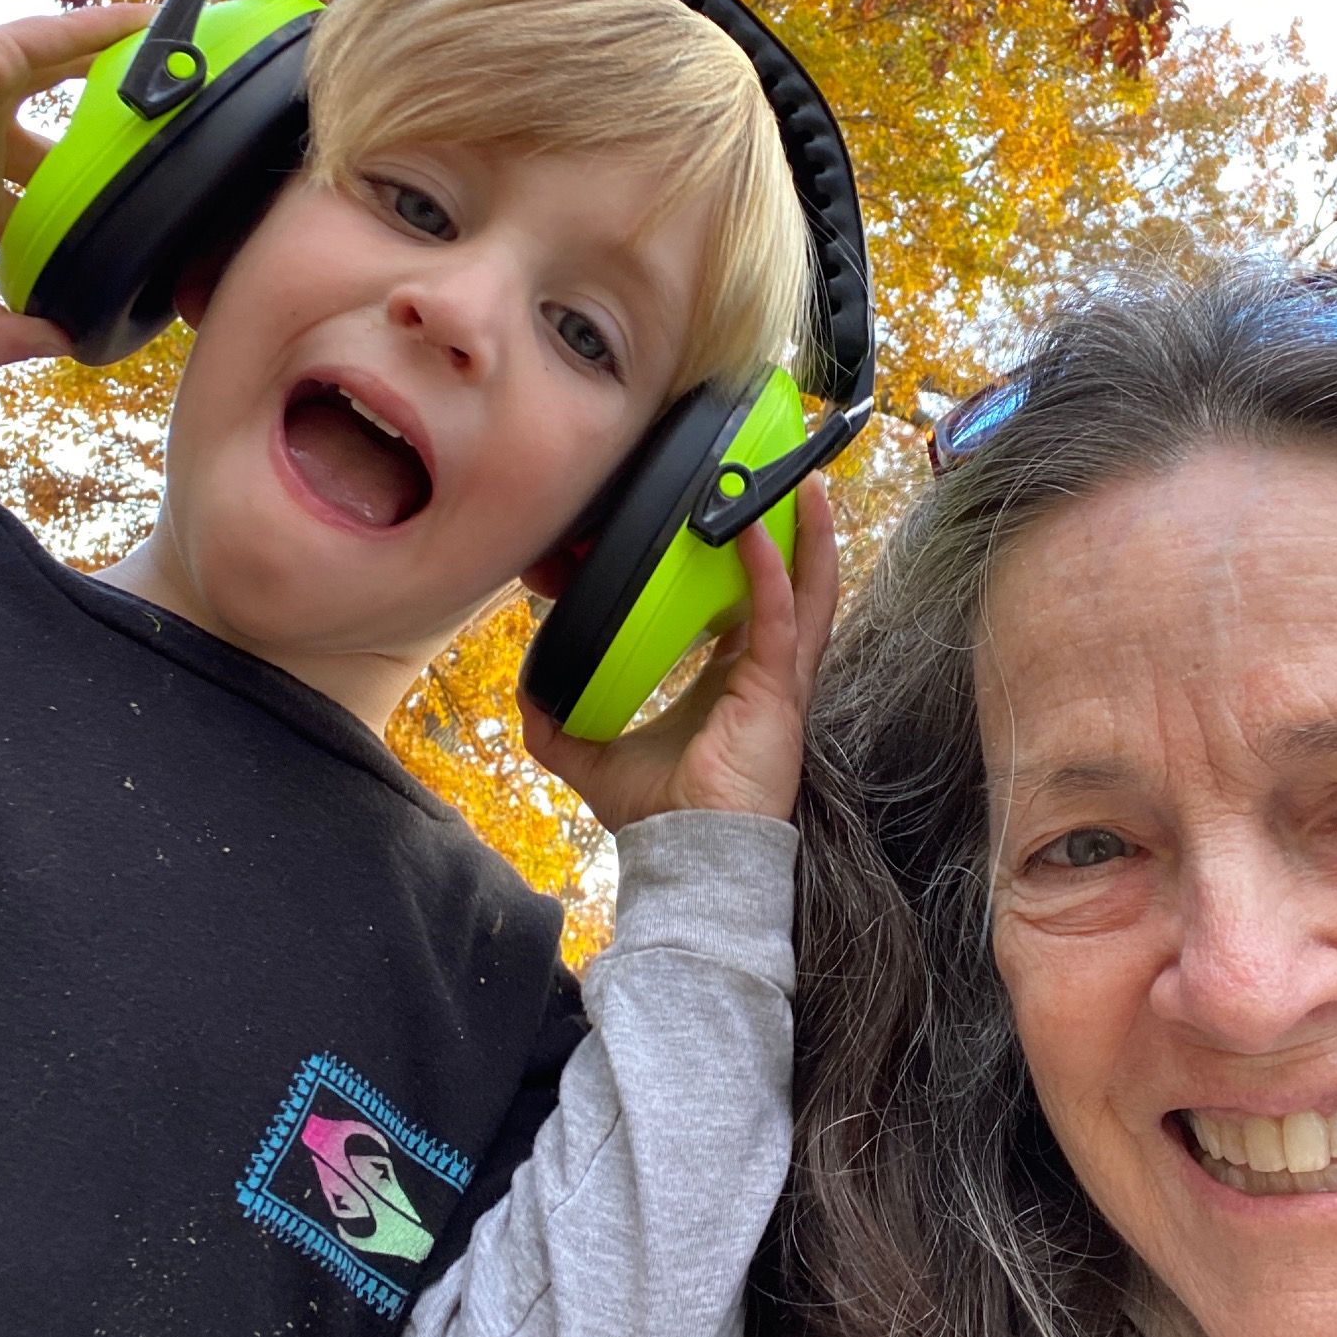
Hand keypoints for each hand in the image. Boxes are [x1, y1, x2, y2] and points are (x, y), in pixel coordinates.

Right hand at [0, 4, 150, 364]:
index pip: (25, 227)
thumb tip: (63, 345)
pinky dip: (106, 26)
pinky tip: (154, 23)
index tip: (122, 256)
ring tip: (181, 96)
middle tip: (169, 178)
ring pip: (66, 91)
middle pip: (54, 159)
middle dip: (100, 165)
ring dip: (117, 88)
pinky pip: (60, 35)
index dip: (65, 240)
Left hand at [520, 473, 838, 829]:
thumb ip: (558, 722)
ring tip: (805, 482)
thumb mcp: (593, 757)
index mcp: (734, 682)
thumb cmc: (661, 817)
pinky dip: (770, 573)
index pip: (752, 607)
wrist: (688, 859)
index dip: (752, 562)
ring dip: (810, 538)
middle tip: (790, 477)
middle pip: (798, 587)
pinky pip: (778, 618)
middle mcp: (766, 674)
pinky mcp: (777, 693)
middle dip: (801, 533)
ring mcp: (779, 683)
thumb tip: (526, 686)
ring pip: (810, 594)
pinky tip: (755, 531)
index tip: (734, 515)